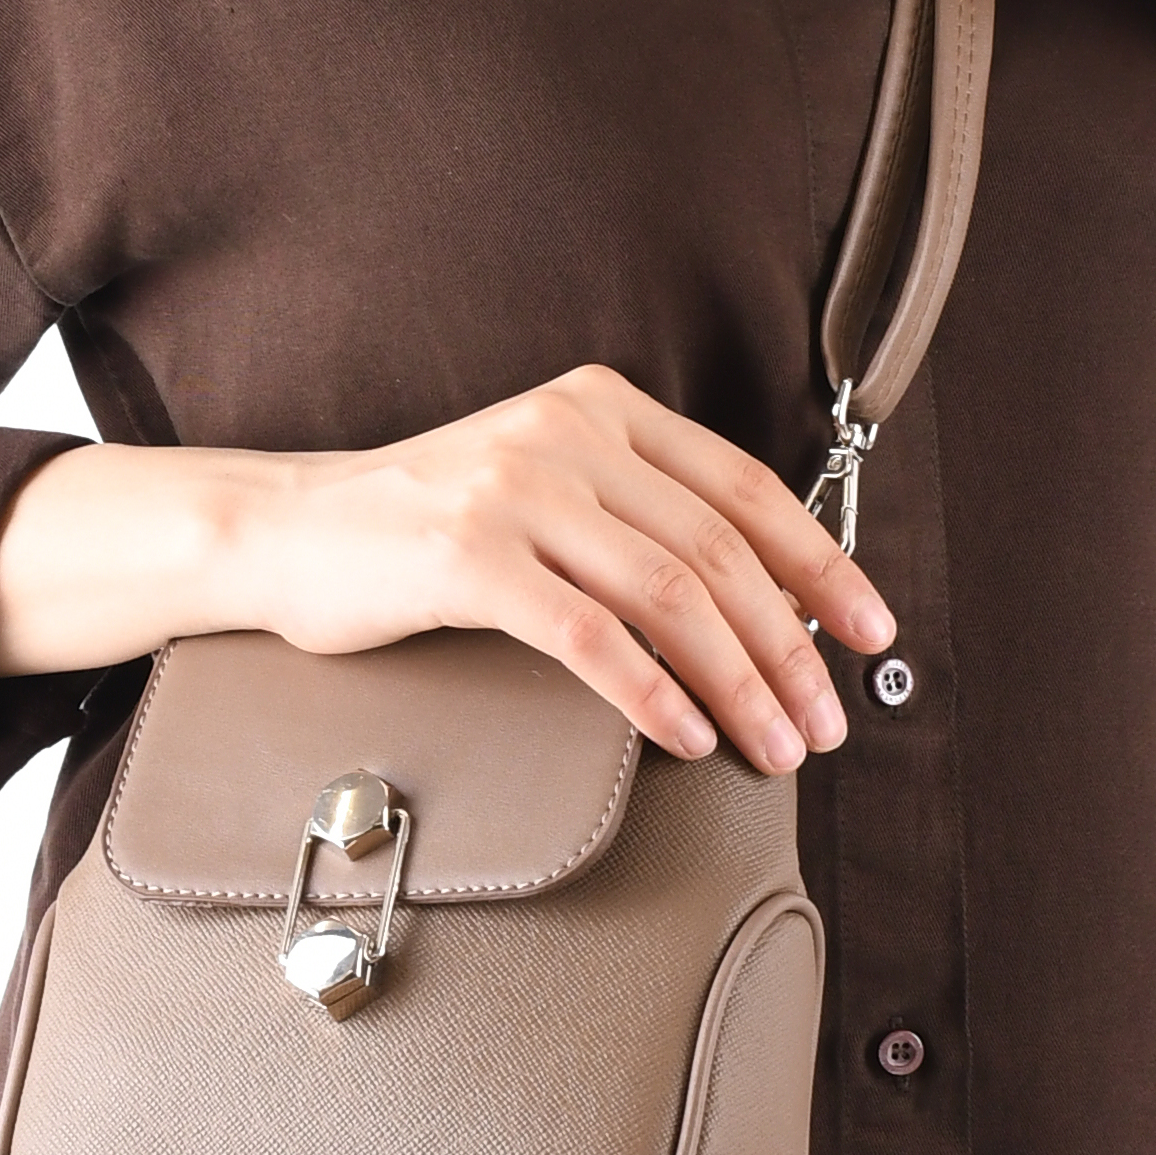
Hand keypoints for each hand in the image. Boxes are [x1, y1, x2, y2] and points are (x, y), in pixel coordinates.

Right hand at [0, 366, 896, 775]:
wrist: (285, 532)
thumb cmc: (422, 531)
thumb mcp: (545, 491)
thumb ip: (638, 519)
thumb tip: (761, 606)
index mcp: (602, 407)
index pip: (746, 488)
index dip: (821, 565)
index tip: (869, 631)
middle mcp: (569, 433)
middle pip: (719, 552)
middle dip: (790, 649)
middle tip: (823, 723)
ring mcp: (516, 489)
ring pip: (670, 596)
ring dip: (739, 683)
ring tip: (773, 747)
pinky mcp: (467, 556)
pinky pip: (589, 635)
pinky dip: (651, 692)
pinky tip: (687, 736)